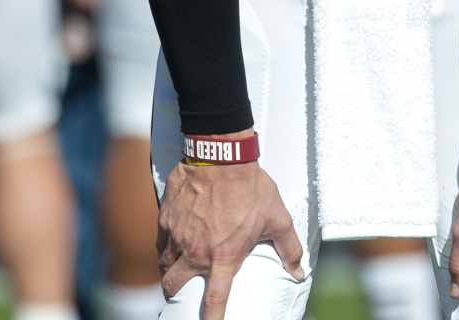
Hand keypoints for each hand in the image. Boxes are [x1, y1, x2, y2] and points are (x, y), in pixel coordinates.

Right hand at [157, 159, 304, 319]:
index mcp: (224, 255)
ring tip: (175, 270)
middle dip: (174, 294)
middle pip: (174, 286)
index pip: (215, 299)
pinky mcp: (166, 218)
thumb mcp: (277, 217)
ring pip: (164, 265)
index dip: (212, 319)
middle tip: (181, 292)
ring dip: (169, 271)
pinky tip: (171, 244)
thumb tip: (298, 272)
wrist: (222, 155)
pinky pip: (159, 242)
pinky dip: (164, 248)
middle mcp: (197, 251)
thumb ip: (289, 248)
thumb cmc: (251, 186)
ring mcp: (178, 235)